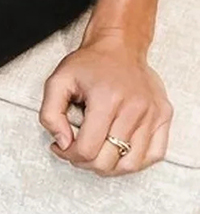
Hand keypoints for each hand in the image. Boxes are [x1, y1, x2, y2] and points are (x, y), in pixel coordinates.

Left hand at [38, 30, 173, 175]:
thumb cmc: (90, 64)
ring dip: (110, 167)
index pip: (87, 149)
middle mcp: (134, 107)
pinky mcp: (164, 116)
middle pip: (108, 161)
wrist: (120, 46)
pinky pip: (154, 154)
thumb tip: (63, 143)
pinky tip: (120, 151)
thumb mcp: (58, 82)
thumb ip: (50, 115)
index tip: (62, 146)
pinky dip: (135, 161)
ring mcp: (152, 113)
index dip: (69, 155)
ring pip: (131, 164)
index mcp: (107, 99)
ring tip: (97, 153)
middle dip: (86, 162)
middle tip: (77, 150)